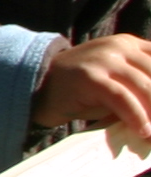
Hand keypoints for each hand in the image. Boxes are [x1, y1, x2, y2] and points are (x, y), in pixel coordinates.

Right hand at [33, 34, 150, 145]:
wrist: (36, 86)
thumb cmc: (83, 91)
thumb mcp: (118, 83)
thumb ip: (143, 90)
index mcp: (131, 44)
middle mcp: (120, 47)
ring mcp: (104, 60)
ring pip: (146, 87)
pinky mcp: (90, 76)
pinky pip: (122, 98)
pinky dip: (137, 116)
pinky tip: (143, 132)